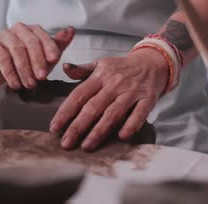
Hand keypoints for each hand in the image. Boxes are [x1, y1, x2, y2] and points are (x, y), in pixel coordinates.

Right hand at [0, 24, 74, 89]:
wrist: (2, 74)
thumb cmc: (28, 63)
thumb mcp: (46, 57)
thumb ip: (58, 45)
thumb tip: (71, 30)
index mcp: (33, 29)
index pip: (43, 36)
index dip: (49, 48)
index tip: (54, 61)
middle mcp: (18, 29)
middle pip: (30, 42)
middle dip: (37, 61)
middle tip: (42, 77)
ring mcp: (3, 35)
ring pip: (17, 50)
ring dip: (25, 69)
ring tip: (30, 84)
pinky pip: (2, 58)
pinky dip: (11, 73)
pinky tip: (16, 84)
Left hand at [49, 48, 168, 150]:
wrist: (153, 62)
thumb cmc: (123, 67)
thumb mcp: (101, 63)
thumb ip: (82, 69)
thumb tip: (64, 68)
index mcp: (100, 76)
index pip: (79, 95)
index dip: (65, 112)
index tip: (54, 128)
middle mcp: (115, 84)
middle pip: (93, 107)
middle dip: (78, 126)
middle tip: (66, 142)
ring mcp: (132, 91)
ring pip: (113, 113)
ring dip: (99, 130)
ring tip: (87, 146)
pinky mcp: (148, 98)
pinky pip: (139, 113)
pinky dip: (131, 124)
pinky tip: (122, 136)